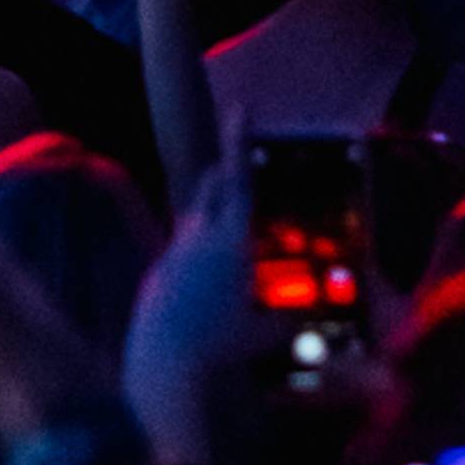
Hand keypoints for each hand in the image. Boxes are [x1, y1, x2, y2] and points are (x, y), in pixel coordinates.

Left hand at [121, 162, 276, 464]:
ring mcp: (175, 249)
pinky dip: (199, 248)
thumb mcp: (262, 334)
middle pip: (212, 184)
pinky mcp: (160, 267)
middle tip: (241, 167)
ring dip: (213, 212)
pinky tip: (206, 276)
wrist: (164, 357)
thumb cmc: (219, 344)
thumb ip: (287, 322)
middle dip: (227, 170)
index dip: (240, 140)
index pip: (239, 179)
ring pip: (196, 215)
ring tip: (231, 233)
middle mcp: (198, 234)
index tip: (241, 108)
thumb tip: (305, 320)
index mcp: (230, 239)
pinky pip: (184, 245)